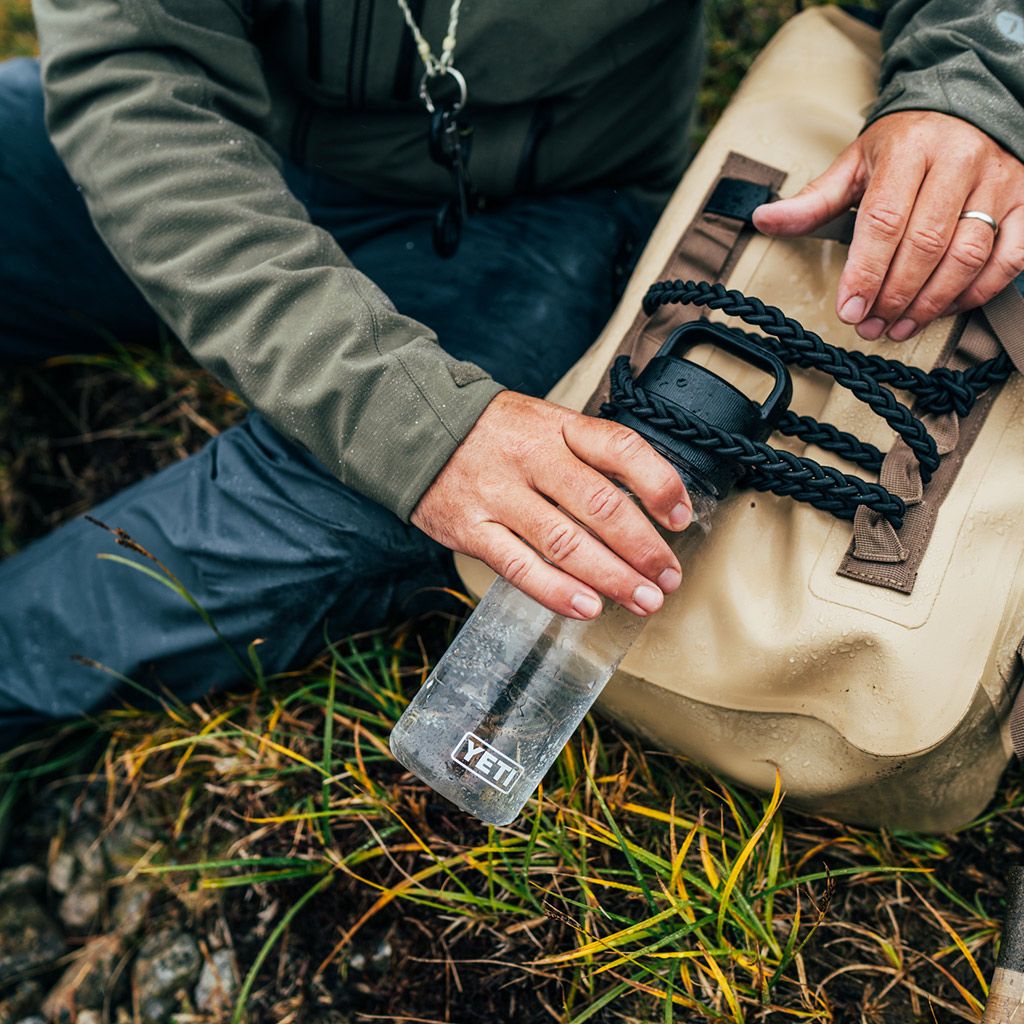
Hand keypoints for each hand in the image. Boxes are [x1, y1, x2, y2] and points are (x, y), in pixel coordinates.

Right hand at [411, 391, 691, 619]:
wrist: (412, 429)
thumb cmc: (494, 435)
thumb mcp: (544, 424)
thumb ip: (586, 457)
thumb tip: (645, 508)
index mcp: (557, 427)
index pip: (621, 448)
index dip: (660, 484)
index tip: (681, 517)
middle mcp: (531, 457)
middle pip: (600, 506)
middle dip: (644, 549)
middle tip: (668, 579)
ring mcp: (498, 493)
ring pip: (566, 542)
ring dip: (612, 578)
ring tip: (643, 601)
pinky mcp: (470, 528)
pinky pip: (520, 567)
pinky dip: (558, 592)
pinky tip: (588, 608)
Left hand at [753, 111, 1023, 340]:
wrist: (970, 106)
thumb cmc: (905, 144)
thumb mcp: (855, 164)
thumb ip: (812, 200)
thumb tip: (763, 219)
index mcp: (910, 149)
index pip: (884, 221)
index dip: (865, 272)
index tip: (849, 310)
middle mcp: (960, 160)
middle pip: (925, 244)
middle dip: (893, 296)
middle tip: (870, 326)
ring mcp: (1000, 181)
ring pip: (968, 256)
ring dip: (930, 303)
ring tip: (899, 327)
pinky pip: (1011, 257)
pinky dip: (978, 292)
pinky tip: (946, 309)